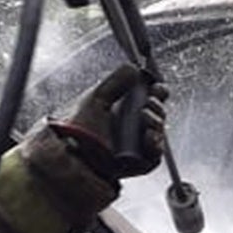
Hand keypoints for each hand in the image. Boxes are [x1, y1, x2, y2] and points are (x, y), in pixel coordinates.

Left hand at [48, 63, 168, 181]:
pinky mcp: (139, 164)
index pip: (151, 99)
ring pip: (159, 133)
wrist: (73, 155)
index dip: (157, 92)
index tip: (155, 89)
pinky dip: (155, 145)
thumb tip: (134, 69)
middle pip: (158, 114)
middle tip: (147, 103)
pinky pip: (155, 156)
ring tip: (144, 119)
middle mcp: (134, 128)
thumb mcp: (96, 98)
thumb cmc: (79, 129)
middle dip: (156, 106)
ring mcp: (138, 147)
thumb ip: (115, 82)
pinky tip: (148, 137)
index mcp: (126, 110)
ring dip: (156, 123)